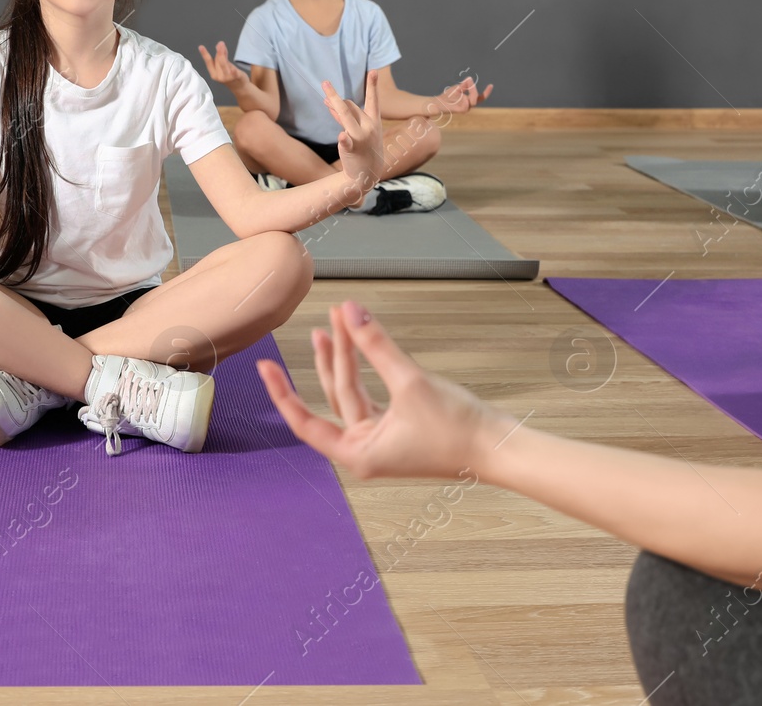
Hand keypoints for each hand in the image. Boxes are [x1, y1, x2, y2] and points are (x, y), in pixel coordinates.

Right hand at [196, 40, 247, 87]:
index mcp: (214, 73)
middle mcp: (219, 76)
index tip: (200, 46)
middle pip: (218, 61)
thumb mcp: (224, 66)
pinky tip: (233, 69)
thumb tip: (219, 45)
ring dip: (223, 54)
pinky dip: (233, 70)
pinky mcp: (236, 77)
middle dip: (219, 52)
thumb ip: (222, 56)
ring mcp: (227, 77)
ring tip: (222, 45)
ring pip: (224, 64)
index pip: (209, 62)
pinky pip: (234, 72)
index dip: (204, 54)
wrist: (240, 88)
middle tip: (220, 43)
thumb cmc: (230, 75)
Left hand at [257, 300, 500, 480]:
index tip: (265, 367)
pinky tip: (361, 345)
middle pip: (336, 397)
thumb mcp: (410, 382)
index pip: (305, 422)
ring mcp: (382, 439)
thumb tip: (351, 309)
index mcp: (358, 453)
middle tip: (322, 324)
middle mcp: (365, 449)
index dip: (282, 393)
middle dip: (331, 358)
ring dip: (346, 360)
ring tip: (334, 326)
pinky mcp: (400, 427)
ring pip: (354, 393)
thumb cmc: (457, 429)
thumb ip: (377, 344)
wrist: (497, 447)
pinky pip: (373, 394)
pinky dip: (367, 369)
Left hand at [327, 70, 383, 193]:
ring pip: (344, 113)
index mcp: (374, 122)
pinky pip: (347, 141)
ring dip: (334, 103)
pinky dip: (345, 140)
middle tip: (325, 92)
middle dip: (337, 100)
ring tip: (324, 95)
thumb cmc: (365, 149)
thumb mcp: (360, 131)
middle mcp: (369, 127)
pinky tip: (343, 138)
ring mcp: (361, 138)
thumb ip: (346, 116)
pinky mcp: (352, 149)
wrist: (367, 175)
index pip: (373, 100)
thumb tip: (332, 101)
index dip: (372, 85)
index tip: (373, 70)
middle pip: (350, 106)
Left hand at [432, 77, 493, 115]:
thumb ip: (465, 85)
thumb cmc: (447, 96)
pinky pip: (466, 106)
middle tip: (469, 81)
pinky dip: (465, 99)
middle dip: (474, 90)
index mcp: (469, 100)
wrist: (437, 102)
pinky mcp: (459, 111)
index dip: (487, 92)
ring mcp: (464, 108)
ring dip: (469, 92)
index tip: (491, 85)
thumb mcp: (457, 88)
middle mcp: (468, 105)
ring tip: (462, 86)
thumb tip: (470, 79)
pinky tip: (462, 94)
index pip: (481, 98)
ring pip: (472, 101)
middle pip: (477, 98)